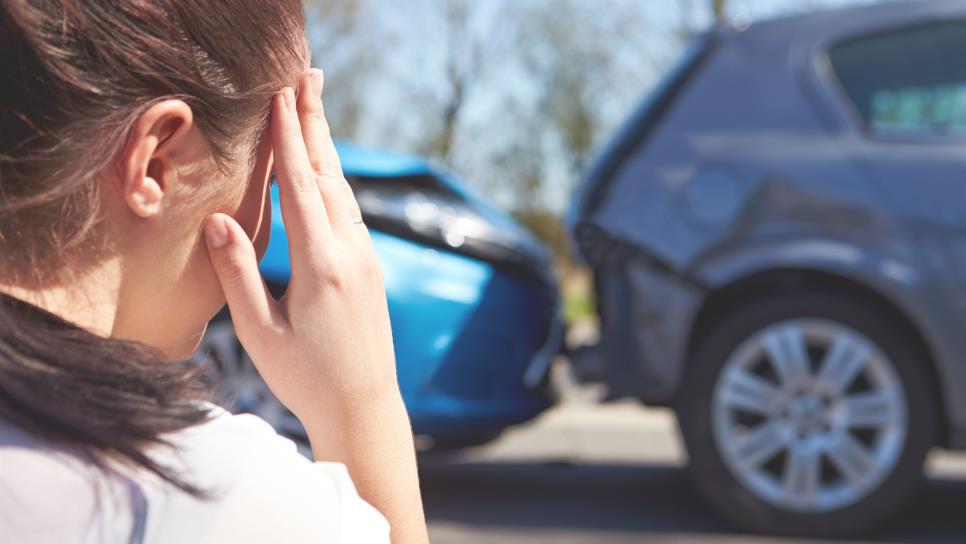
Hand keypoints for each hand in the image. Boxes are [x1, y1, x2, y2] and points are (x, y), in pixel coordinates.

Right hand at [203, 69, 397, 427]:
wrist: (364, 407)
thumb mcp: (260, 332)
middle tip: (308, 77)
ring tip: (314, 109)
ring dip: (326, 147)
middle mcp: (351, 253)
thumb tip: (218, 219)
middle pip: (330, 175)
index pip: (301, 187)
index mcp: (321, 265)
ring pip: (344, 191)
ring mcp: (367, 259)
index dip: (288, 138)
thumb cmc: (306, 378)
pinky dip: (335, 181)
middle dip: (314, 123)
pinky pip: (351, 213)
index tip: (281, 96)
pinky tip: (326, 171)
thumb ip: (239, 272)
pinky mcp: (371, 269)